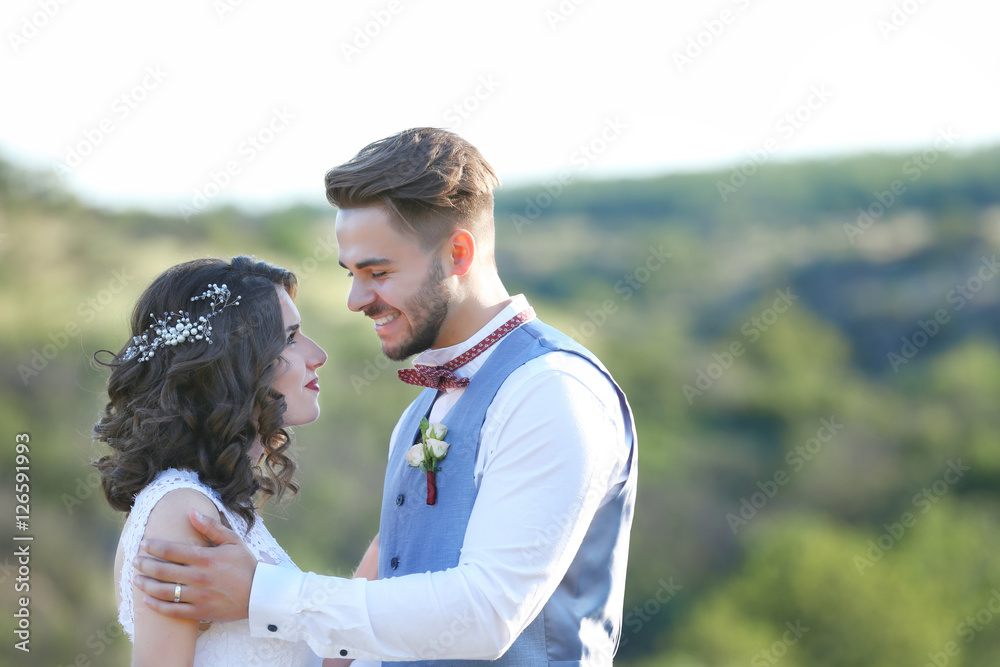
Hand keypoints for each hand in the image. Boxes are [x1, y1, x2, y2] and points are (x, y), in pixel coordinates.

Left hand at [133, 509, 256, 621]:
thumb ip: (210, 527)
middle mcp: (199, 577)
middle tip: (135, 561)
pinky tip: (148, 600)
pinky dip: (157, 606)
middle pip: (162, 570)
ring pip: (163, 591)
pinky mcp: (199, 613)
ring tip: (136, 580)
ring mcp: (198, 596)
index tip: (144, 544)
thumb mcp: (233, 541)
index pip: (170, 550)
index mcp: (206, 558)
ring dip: (146, 585)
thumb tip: (191, 512)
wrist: (260, 595)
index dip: (153, 546)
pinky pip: (172, 611)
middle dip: (144, 564)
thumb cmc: (246, 565)